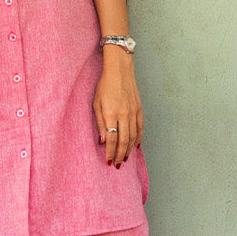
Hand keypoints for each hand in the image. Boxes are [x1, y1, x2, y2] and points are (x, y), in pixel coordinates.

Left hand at [93, 50, 143, 166]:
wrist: (120, 70)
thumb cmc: (104, 85)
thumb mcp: (96, 103)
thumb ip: (99, 122)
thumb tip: (102, 141)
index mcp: (111, 113)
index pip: (112, 138)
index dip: (110, 152)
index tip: (108, 161)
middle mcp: (124, 114)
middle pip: (124, 141)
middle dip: (120, 155)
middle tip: (117, 165)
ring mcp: (133, 112)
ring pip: (133, 136)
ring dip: (129, 150)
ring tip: (125, 159)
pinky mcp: (139, 109)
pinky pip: (140, 128)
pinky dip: (138, 138)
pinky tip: (135, 146)